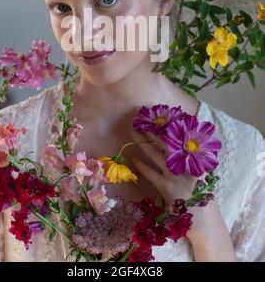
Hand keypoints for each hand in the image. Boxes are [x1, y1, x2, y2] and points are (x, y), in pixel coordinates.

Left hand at [130, 128, 236, 260]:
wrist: (204, 220)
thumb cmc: (201, 196)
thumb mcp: (200, 174)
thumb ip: (191, 160)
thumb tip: (179, 145)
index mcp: (195, 159)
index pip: (179, 138)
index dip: (166, 127)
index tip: (157, 118)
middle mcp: (186, 164)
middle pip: (165, 142)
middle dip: (151, 130)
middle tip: (140, 120)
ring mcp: (176, 176)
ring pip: (156, 154)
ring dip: (143, 142)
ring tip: (133, 132)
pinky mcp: (167, 188)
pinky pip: (151, 173)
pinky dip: (142, 166)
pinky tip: (134, 159)